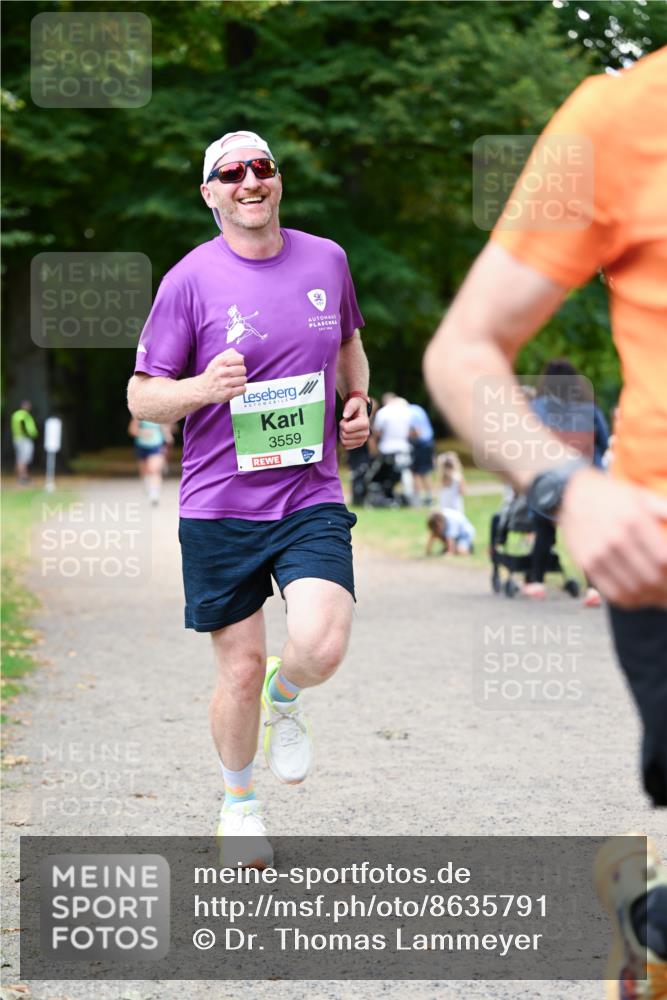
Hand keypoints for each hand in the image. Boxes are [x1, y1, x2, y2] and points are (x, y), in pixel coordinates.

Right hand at [199, 350, 246, 404]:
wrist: (202, 389)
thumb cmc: (212, 374)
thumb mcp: (217, 360)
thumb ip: (229, 354)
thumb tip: (242, 356)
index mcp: (220, 362)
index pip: (240, 359)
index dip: (239, 363)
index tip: (235, 366)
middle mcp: (222, 372)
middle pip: (243, 369)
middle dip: (240, 372)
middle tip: (235, 375)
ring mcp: (225, 383)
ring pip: (244, 379)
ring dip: (241, 381)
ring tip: (234, 382)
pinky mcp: (228, 393)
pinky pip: (243, 389)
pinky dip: (240, 389)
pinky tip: (235, 388)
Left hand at [339, 396, 369, 449]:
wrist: (360, 412)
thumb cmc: (356, 406)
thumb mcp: (353, 402)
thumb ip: (350, 407)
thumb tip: (345, 415)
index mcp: (365, 423)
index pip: (346, 428)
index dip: (342, 423)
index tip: (346, 418)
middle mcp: (366, 433)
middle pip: (345, 436)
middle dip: (342, 428)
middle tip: (346, 422)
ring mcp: (363, 440)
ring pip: (344, 442)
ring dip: (342, 434)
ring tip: (347, 427)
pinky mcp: (359, 444)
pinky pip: (346, 446)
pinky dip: (344, 440)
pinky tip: (348, 433)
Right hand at [560, 467, 666, 608]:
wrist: (573, 493)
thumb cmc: (612, 496)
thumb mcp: (642, 496)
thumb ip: (665, 510)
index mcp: (634, 520)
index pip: (663, 560)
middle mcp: (616, 538)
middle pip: (651, 578)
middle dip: (666, 591)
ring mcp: (599, 553)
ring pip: (634, 590)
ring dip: (652, 598)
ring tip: (660, 598)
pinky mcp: (587, 564)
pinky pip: (613, 593)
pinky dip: (631, 601)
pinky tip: (641, 598)